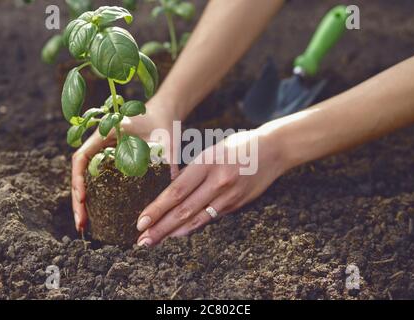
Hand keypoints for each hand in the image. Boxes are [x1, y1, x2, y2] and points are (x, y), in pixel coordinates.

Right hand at [71, 98, 178, 231]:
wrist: (164, 114)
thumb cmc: (163, 123)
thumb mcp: (165, 140)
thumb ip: (168, 159)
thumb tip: (173, 182)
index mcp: (104, 135)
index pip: (81, 157)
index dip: (78, 179)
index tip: (83, 198)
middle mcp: (99, 146)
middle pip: (79, 174)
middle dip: (77, 199)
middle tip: (81, 224)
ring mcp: (102, 155)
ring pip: (85, 180)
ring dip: (83, 202)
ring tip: (84, 225)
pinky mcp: (111, 164)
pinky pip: (97, 181)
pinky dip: (94, 197)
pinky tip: (98, 215)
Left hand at [136, 129, 286, 245]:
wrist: (272, 150)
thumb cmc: (238, 146)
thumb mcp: (211, 150)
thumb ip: (193, 171)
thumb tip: (171, 193)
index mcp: (207, 162)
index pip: (176, 191)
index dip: (157, 208)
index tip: (141, 221)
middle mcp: (217, 181)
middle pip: (183, 209)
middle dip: (160, 227)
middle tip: (142, 240)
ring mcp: (229, 195)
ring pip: (196, 218)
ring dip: (173, 232)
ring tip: (155, 241)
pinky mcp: (237, 204)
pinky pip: (211, 218)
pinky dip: (193, 227)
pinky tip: (179, 234)